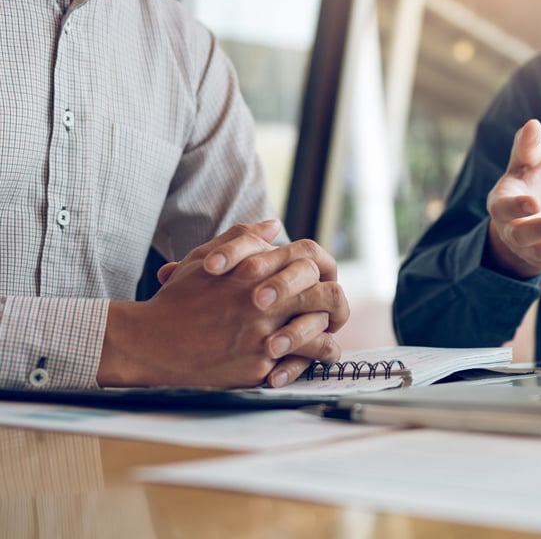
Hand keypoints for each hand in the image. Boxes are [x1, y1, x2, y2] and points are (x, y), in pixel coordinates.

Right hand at [98, 221, 347, 388]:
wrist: (150, 344)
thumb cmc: (178, 299)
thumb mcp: (205, 258)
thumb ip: (243, 238)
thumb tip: (275, 225)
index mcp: (255, 273)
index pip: (311, 264)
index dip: (322, 272)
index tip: (319, 283)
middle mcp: (263, 304)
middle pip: (327, 298)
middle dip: (336, 304)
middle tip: (333, 312)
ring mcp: (262, 339)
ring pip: (321, 338)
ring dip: (327, 339)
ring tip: (324, 342)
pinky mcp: (257, 369)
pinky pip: (299, 367)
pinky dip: (305, 365)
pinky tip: (303, 363)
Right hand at [485, 119, 540, 277]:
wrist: (532, 214)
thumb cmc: (527, 180)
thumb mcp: (527, 161)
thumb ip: (527, 145)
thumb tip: (533, 124)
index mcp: (501, 204)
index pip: (504, 209)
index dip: (517, 207)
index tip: (534, 203)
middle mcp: (511, 231)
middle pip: (524, 236)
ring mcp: (531, 249)